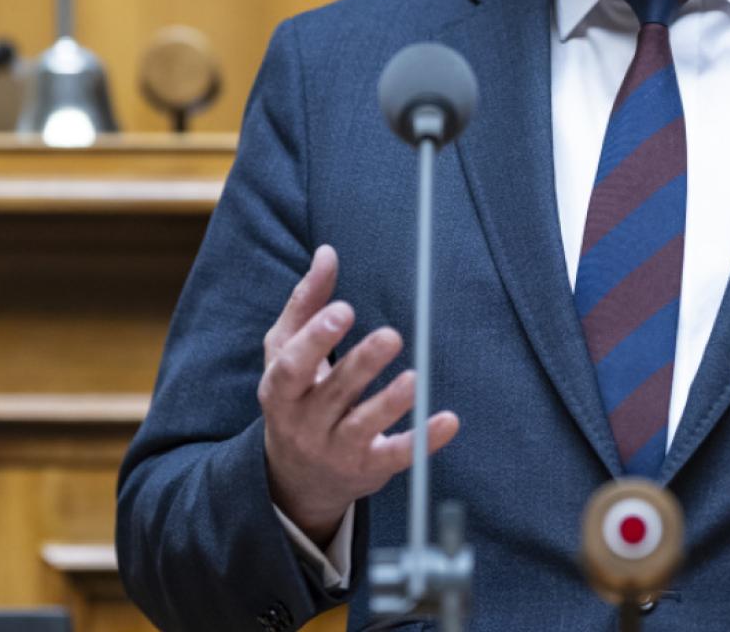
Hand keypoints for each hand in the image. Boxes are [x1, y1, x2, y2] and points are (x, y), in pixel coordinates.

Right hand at [259, 244, 459, 545]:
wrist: (297, 477)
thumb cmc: (296, 396)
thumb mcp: (286, 353)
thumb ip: (306, 304)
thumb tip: (327, 253)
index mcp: (280, 390)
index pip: (292, 366)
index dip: (315, 340)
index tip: (343, 310)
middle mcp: (304, 423)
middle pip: (333, 393)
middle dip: (361, 364)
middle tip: (391, 335)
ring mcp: (336, 450)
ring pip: (363, 427)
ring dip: (389, 403)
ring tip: (415, 378)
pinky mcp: (368, 469)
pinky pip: (396, 455)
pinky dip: (423, 440)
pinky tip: (449, 420)